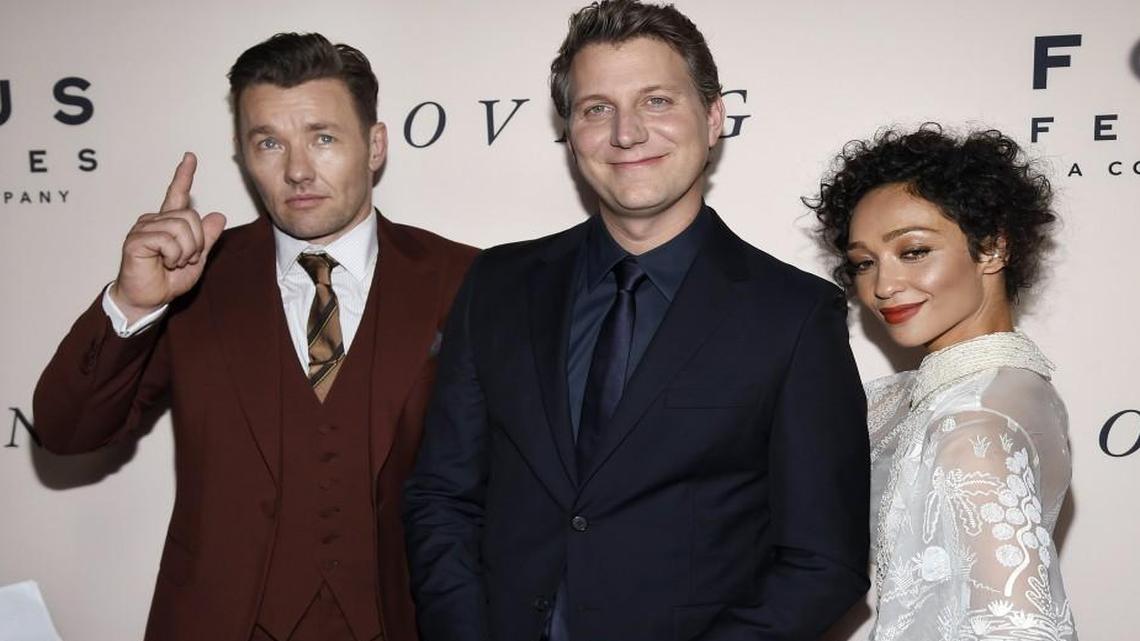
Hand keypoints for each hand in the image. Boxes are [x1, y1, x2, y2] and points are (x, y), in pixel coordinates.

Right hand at [109, 152, 226, 323]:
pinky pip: (168, 240)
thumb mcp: (197, 259)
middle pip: (190, 216)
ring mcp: (143, 228)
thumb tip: (218, 216)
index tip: (190, 157)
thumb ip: (207, 239)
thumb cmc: (168, 280)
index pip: (178, 194)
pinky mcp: (136, 239)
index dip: (184, 175)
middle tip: (185, 259)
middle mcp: (155, 220)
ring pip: (181, 228)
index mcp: (169, 223)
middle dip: (196, 242)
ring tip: (173, 262)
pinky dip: (174, 255)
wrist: (148, 299)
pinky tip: (165, 263)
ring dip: (186, 251)